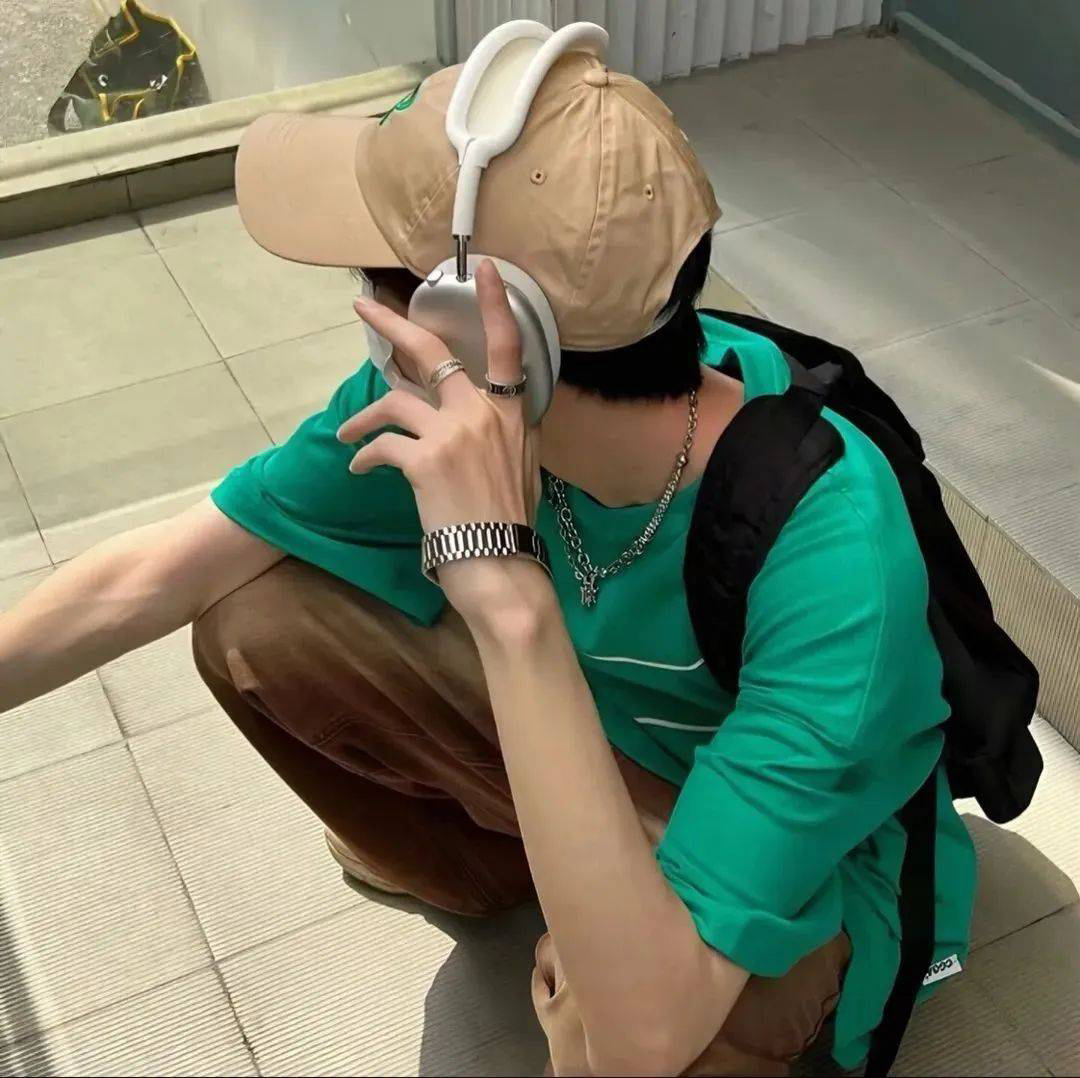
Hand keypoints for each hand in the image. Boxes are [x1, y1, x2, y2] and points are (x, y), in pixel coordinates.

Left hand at [337, 260, 548, 626]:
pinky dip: (364, 456)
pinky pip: (382, 445)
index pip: (509, 349)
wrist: (501, 568)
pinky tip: (358, 469)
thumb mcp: (520, 472)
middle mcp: (484, 414)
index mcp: (511, 415)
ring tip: (346, 435)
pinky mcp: (425, 461)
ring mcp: (454, 434)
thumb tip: (472, 424)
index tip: (483, 270)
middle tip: (363, 309)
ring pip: (395, 401)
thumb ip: (500, 436)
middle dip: (392, 326)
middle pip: (432, 354)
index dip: (496, 306)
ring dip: (364, 416)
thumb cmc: (509, 527)